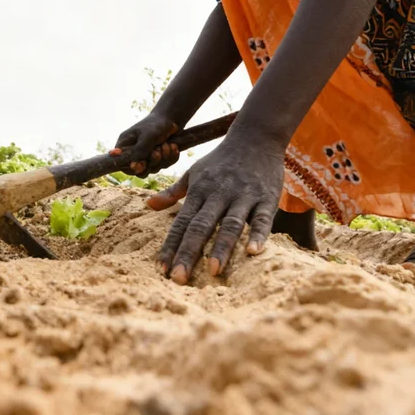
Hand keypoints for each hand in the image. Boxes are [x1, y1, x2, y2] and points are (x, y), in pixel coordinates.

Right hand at [110, 111, 180, 176]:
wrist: (171, 119)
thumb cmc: (155, 124)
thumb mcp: (147, 136)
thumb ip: (139, 151)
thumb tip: (132, 165)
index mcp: (125, 145)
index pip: (121, 163)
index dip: (130, 167)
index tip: (140, 163)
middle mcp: (134, 153)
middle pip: (139, 170)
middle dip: (151, 162)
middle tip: (157, 152)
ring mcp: (147, 157)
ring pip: (153, 169)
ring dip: (163, 158)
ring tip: (166, 145)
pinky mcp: (158, 159)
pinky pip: (165, 165)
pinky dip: (171, 157)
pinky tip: (173, 146)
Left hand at [147, 134, 284, 284]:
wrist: (255, 137)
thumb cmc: (220, 160)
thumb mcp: (193, 172)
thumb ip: (173, 192)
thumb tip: (148, 204)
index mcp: (200, 191)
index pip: (181, 222)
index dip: (170, 246)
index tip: (161, 269)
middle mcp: (219, 194)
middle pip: (201, 226)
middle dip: (189, 252)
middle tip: (178, 278)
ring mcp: (243, 196)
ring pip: (230, 224)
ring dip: (221, 247)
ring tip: (213, 270)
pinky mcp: (266, 198)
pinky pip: (263, 219)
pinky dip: (259, 235)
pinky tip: (253, 252)